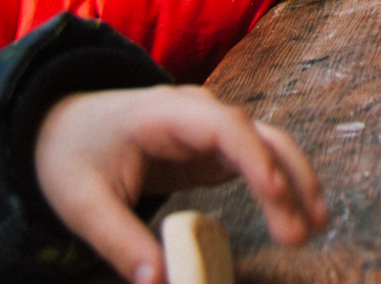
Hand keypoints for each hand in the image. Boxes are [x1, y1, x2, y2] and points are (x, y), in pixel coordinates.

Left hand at [33, 84, 326, 283]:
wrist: (65, 127)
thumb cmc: (74, 156)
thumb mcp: (83, 203)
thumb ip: (120, 241)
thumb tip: (157, 282)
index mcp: (164, 114)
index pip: (222, 127)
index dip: (251, 157)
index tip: (273, 192)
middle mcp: (200, 114)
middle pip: (258, 136)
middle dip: (287, 179)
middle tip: (300, 234)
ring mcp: (212, 130)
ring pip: (270, 145)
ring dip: (297, 182)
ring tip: (316, 227)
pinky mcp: (216, 150)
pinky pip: (261, 162)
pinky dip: (283, 186)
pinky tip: (300, 216)